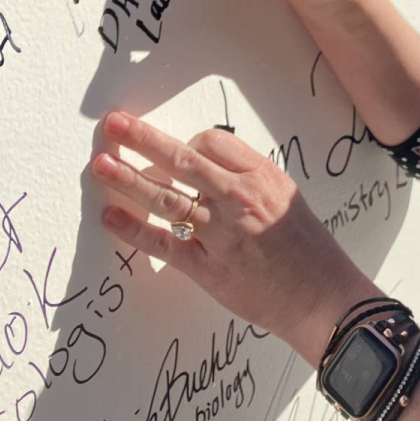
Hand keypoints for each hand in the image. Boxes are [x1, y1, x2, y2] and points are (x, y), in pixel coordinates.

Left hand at [90, 111, 379, 364]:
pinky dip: (134, 230)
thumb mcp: (284, 195)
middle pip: (181, 161)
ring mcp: (221, 233)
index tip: (168, 150)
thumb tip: (204, 167)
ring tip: (99, 167)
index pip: (210, 142)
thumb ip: (246, 178)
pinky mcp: (209, 268)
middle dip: (141, 140)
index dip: (183, 142)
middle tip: (112, 125)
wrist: (319, 294)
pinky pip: (164, 244)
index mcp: (260, 174)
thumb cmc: (305, 245)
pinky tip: (110, 218)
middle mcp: (238, 198)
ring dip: (127, 181)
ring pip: (165, 199)